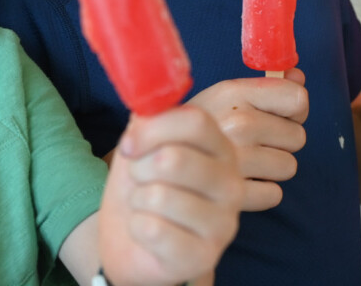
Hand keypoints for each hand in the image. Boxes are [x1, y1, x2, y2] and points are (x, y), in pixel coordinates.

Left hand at [98, 106, 241, 285]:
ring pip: (159, 196)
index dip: (153, 129)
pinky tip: (149, 233)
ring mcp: (222, 224)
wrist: (133, 239)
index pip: (196, 122)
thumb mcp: (143, 143)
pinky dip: (137, 228)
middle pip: (173, 158)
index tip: (129, 145)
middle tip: (141, 180)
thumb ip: (147, 117)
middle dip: (139, 169)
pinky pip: (152, 230)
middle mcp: (231, 185)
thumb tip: (147, 103)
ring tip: (147, 207)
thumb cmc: (144, 185)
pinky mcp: (203, 256)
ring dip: (138, 200)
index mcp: (221, 149)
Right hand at [186, 74, 307, 210]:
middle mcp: (237, 123)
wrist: (146, 160)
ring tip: (246, 162)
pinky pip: (273, 194)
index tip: (277, 114)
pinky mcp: (234, 195)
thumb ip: (264, 85)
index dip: (293, 108)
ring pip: (288, 166)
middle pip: (297, 136)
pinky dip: (261, 192)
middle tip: (255, 142)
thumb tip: (298, 75)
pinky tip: (241, 183)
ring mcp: (235, 160)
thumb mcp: (223, 97)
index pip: (297, 99)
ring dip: (272, 168)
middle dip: (281, 141)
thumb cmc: (193, 126)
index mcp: (233, 93)